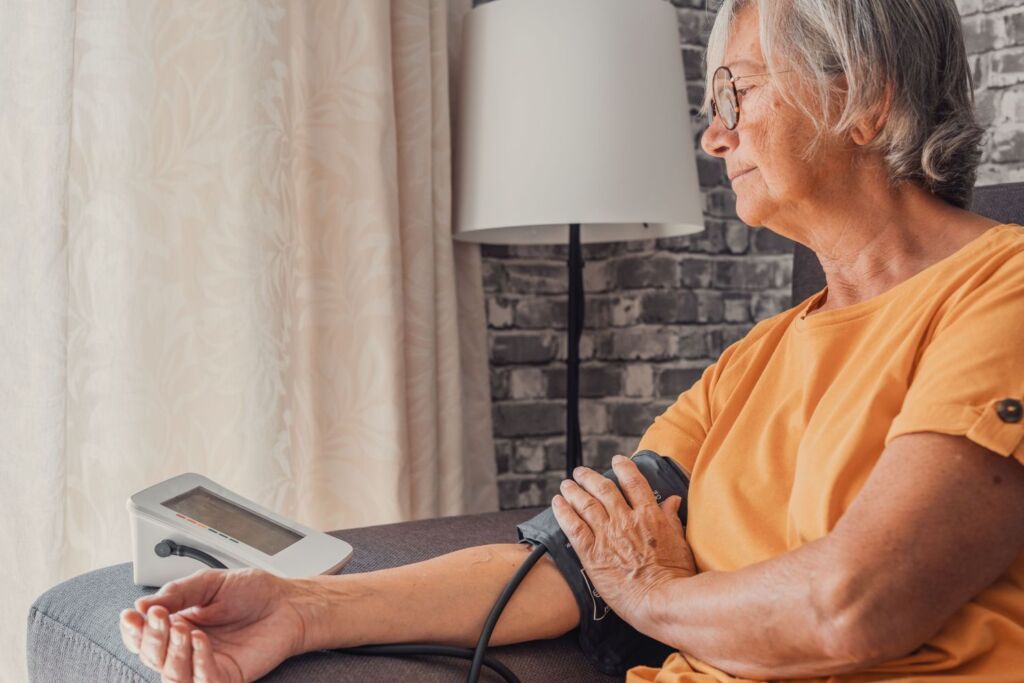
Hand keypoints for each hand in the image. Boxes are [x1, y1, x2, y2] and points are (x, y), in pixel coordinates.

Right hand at [119, 567, 316, 681]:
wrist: (288, 602)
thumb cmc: (254, 591)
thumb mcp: (210, 583)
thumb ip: (177, 593)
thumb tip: (141, 605)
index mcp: (179, 625)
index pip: (144, 637)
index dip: (134, 629)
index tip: (131, 613)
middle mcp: (188, 648)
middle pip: (152, 657)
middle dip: (150, 637)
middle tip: (159, 616)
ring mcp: (206, 664)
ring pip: (171, 675)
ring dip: (170, 652)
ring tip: (181, 627)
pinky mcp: (226, 677)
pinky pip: (202, 680)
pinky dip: (197, 660)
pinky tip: (199, 639)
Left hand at [552, 454, 696, 623]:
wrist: (662, 600)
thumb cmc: (677, 577)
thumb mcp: (681, 543)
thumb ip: (672, 519)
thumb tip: (672, 500)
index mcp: (650, 516)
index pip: (634, 483)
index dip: (624, 468)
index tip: (616, 461)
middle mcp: (626, 520)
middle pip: (604, 489)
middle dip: (590, 477)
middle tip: (580, 472)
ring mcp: (608, 535)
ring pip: (586, 504)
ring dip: (574, 491)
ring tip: (566, 485)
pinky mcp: (592, 554)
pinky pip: (573, 527)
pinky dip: (563, 512)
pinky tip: (557, 502)